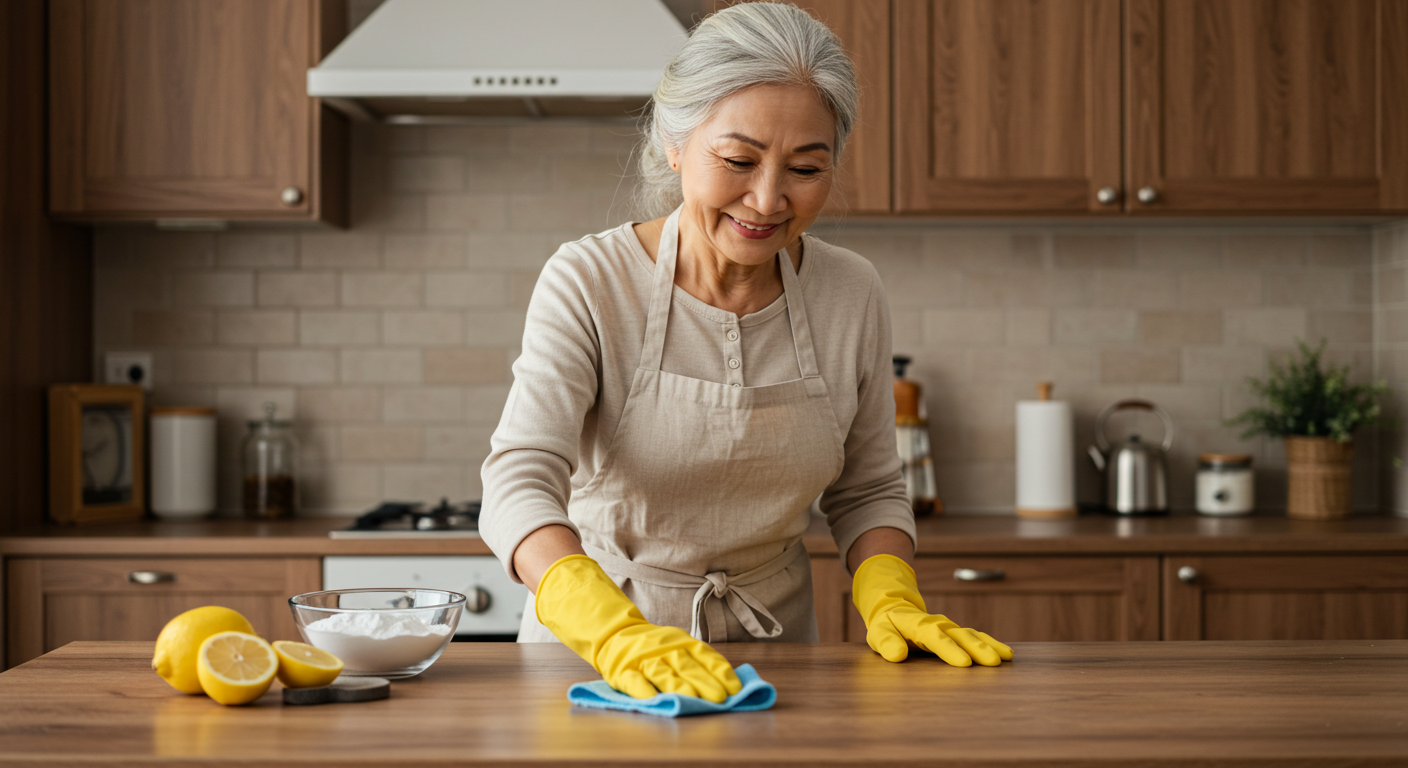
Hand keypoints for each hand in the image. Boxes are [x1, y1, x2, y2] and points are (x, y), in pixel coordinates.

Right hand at [534, 554, 742, 701]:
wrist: (614, 635)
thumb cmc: (656, 647)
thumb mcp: (680, 645)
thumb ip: (701, 662)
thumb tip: (732, 684)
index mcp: (682, 642)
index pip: (705, 655)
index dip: (720, 671)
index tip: (735, 688)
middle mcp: (664, 649)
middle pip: (686, 665)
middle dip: (704, 681)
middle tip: (719, 698)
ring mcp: (643, 660)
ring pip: (662, 672)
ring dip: (678, 685)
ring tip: (692, 699)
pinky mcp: (623, 671)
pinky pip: (633, 681)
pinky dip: (643, 690)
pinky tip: (652, 700)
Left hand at [852, 554, 1012, 666]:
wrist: (895, 609)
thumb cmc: (886, 625)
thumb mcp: (878, 632)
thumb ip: (886, 642)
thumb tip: (897, 656)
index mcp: (918, 624)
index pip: (935, 637)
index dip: (949, 649)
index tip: (964, 664)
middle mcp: (938, 624)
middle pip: (959, 635)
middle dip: (977, 648)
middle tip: (993, 662)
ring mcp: (949, 628)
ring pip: (971, 635)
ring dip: (989, 645)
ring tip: (1006, 658)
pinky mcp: (956, 633)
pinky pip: (975, 637)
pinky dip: (990, 643)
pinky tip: (1006, 654)